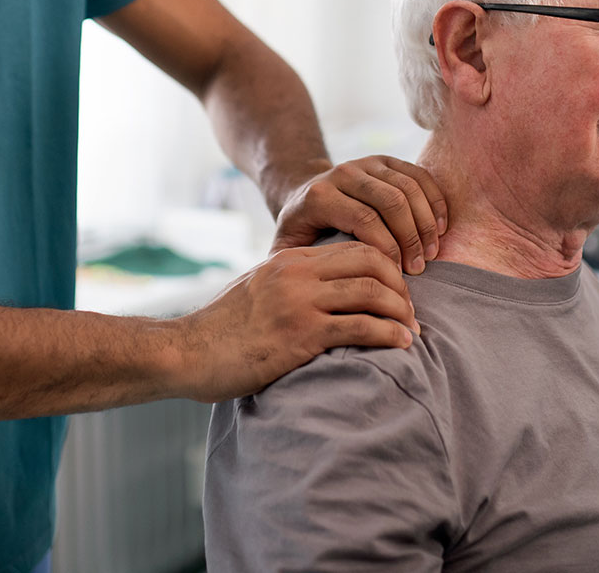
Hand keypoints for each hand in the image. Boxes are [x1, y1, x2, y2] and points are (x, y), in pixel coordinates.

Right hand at [171, 241, 417, 402]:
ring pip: (372, 293)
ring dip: (402, 313)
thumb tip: (322, 294)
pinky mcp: (301, 335)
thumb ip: (289, 284)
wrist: (186, 351)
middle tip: (411, 312)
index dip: (386, 265)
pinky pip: (360, 328)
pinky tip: (400, 345)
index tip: (397, 291)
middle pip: (372, 262)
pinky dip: (389, 335)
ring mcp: (300, 303)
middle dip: (401, 286)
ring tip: (411, 332)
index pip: (355, 247)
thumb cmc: (221, 330)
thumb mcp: (257, 291)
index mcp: (290, 260)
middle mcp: (298, 274)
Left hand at [272, 156, 447, 273]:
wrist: (302, 194)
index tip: (398, 276)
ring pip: (409, 188)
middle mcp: (343, 173)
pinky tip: (440, 228)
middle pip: (391, 202)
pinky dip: (435, 201)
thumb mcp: (288, 249)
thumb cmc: (300, 233)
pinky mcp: (385, 159)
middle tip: (419, 268)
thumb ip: (299, 269)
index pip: (365, 220)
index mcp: (319, 196)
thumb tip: (324, 295)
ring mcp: (365, 163)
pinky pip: (419, 175)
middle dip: (411, 238)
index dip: (388, 249)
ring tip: (431, 252)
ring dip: (426, 222)